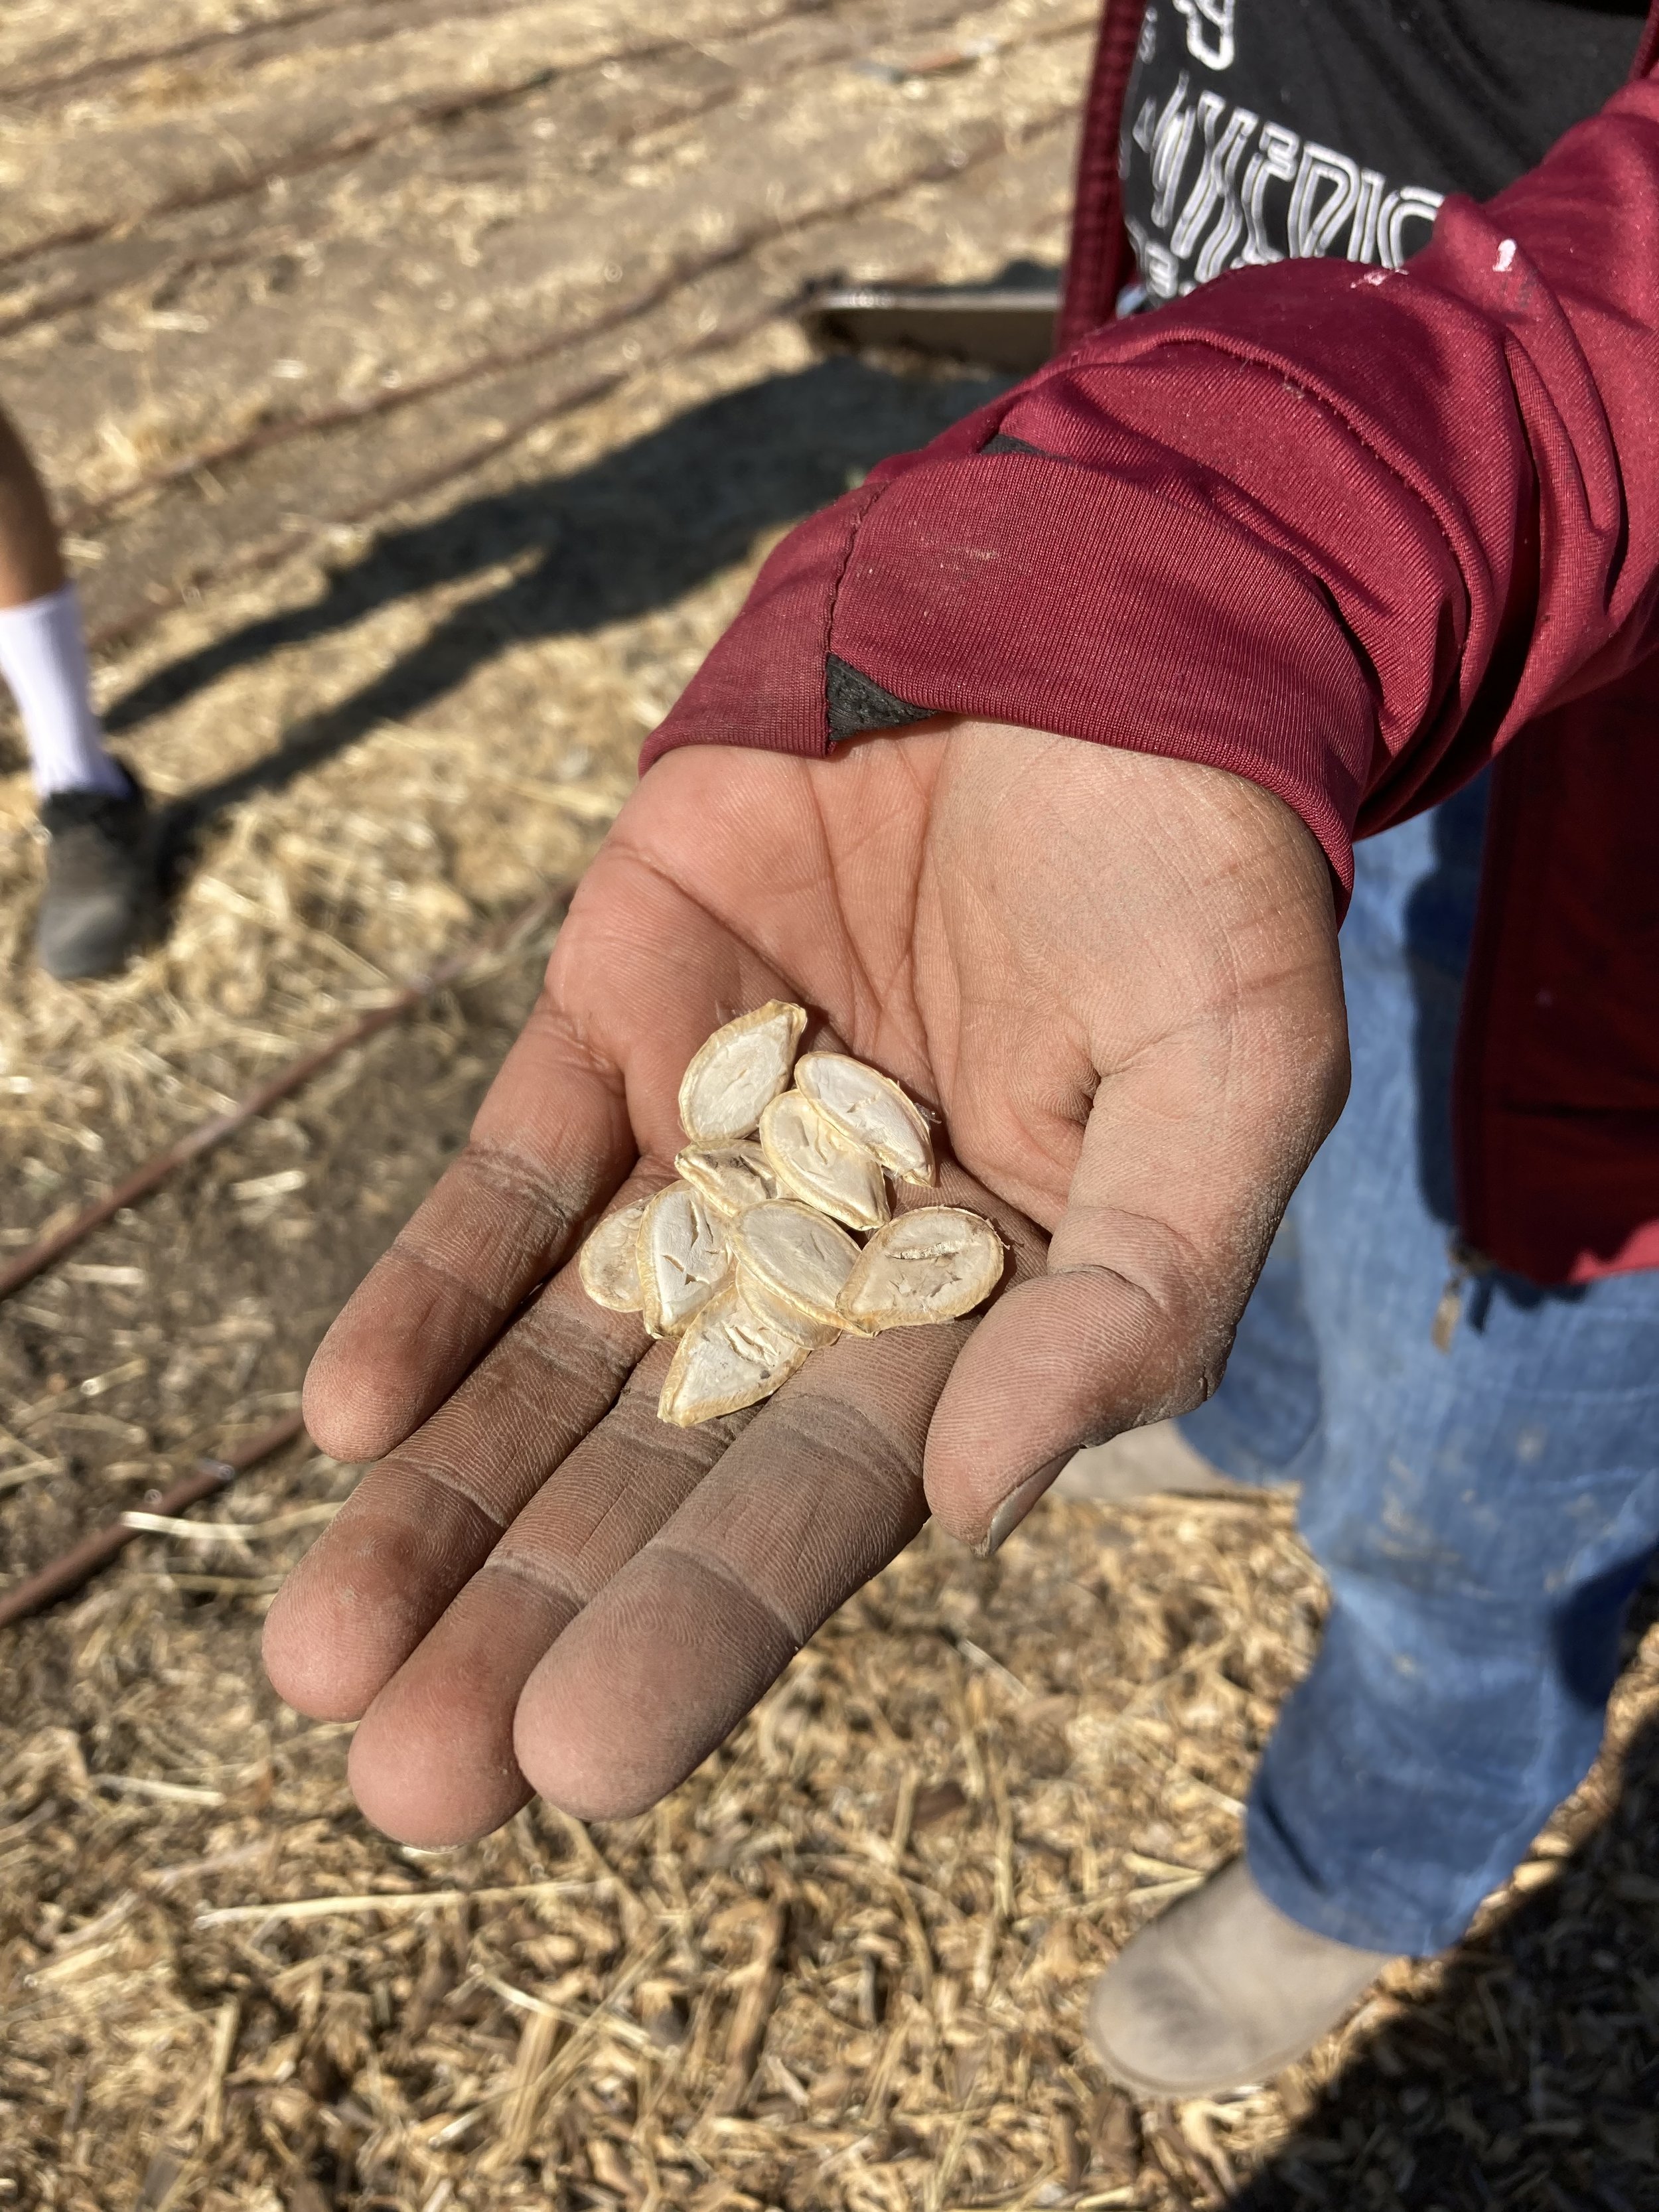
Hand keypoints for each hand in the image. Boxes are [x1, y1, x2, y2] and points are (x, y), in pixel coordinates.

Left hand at [263, 724, 1346, 1842]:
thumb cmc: (1202, 880)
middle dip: (530, 1609)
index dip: (702, 1628)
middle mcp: (823, 1251)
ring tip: (327, 1650)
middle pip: (656, 1459)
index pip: (820, 1498)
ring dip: (442, 1494)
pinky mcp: (624, 1005)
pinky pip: (512, 1166)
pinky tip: (349, 1414)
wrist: (1100, 641)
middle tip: (407, 1777)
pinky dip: (433, 1283)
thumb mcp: (1229, 1095)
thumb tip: (970, 1509)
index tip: (581, 1764)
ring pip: (556, 1345)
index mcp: (973, 1307)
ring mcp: (710, 1132)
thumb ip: (1134, 1304)